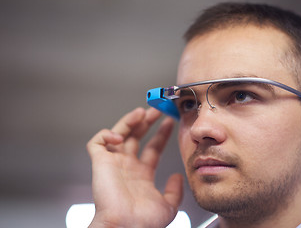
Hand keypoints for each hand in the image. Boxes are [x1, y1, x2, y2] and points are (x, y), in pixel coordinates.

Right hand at [87, 107, 183, 227]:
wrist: (127, 227)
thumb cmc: (144, 222)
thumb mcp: (168, 206)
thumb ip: (175, 191)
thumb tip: (178, 175)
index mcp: (142, 175)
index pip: (152, 148)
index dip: (161, 134)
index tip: (170, 123)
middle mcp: (128, 167)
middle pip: (137, 137)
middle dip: (147, 122)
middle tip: (157, 110)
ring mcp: (114, 163)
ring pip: (119, 134)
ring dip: (129, 121)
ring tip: (142, 112)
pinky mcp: (100, 163)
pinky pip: (97, 142)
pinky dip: (106, 135)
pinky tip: (118, 136)